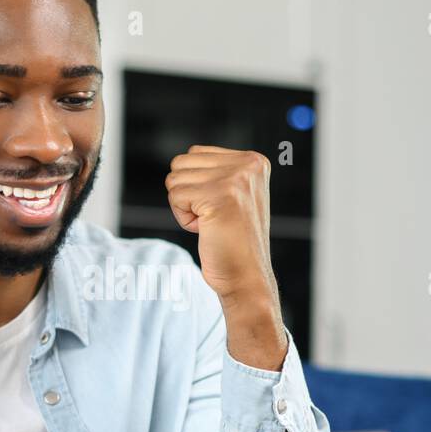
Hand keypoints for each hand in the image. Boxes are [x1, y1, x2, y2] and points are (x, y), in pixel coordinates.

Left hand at [165, 145, 287, 368]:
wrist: (246, 277)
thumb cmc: (234, 242)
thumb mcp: (233, 195)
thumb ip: (216, 172)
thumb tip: (181, 161)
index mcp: (255, 161)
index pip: (195, 154)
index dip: (196, 185)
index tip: (220, 208)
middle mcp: (249, 165)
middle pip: (181, 163)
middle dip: (187, 194)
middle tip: (213, 218)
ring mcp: (236, 179)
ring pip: (175, 179)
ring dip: (185, 207)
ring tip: (212, 224)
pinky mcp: (219, 196)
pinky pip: (175, 197)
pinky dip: (184, 219)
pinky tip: (207, 230)